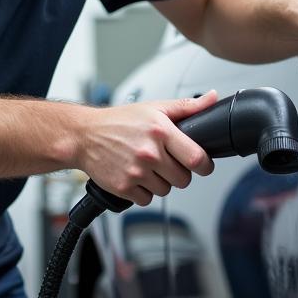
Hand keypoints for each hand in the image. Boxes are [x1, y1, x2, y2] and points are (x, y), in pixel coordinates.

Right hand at [75, 91, 217, 204]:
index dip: (204, 165)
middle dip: (179, 173)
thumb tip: (213, 98)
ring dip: (160, 182)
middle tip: (167, 162)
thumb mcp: (155, 108)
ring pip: (165, 191)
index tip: (202, 165)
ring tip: (148, 166)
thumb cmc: (119, 121)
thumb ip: (187, 106)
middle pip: (183, 179)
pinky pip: (146, 199)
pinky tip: (136, 176)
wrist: (84, 136)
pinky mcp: (123, 187)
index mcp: (160, 131)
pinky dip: (143, 192)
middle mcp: (149, 153)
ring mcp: (136, 172)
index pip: (196, 158)